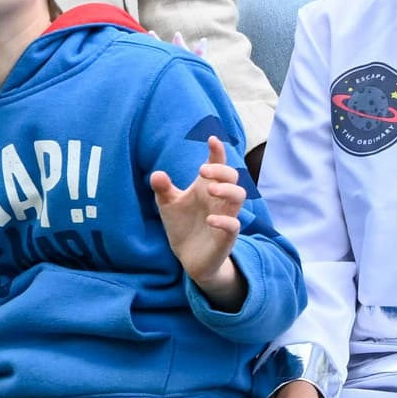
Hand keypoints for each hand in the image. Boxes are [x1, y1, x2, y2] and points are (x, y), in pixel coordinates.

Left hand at [149, 138, 251, 307]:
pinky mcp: (226, 237)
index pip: (217, 165)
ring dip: (227, 189)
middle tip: (202, 171)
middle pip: (233, 177)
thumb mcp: (168, 205)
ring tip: (210, 189)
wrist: (189, 257)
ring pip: (239, 196)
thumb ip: (163, 189)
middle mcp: (220, 199)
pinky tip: (210, 219)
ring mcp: (226, 216)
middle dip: (222, 170)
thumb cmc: (183, 225)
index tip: (211, 139)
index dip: (217, 151)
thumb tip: (157, 174)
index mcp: (207, 187)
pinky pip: (234, 226)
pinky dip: (225, 221)